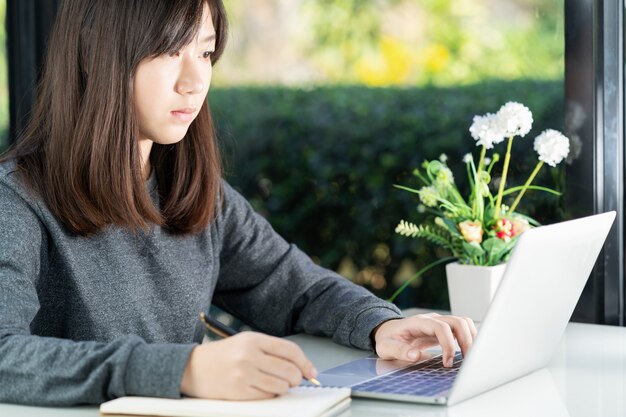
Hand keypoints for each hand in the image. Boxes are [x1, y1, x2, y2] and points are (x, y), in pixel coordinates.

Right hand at [180, 332, 317, 399]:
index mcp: (253, 339)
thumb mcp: (246, 342)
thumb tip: (301, 367)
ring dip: (284, 388)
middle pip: (289, 370)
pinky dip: (271, 395)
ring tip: (277, 384)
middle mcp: (249, 355)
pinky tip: (265, 390)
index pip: (290, 351)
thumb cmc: (223, 355)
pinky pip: (267, 396)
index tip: (311, 372)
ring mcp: (244, 374)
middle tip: (295, 380)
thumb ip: (272, 351)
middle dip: (297, 378)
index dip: (305, 363)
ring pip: (281, 386)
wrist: (192, 368)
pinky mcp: (239, 391)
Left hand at [372, 313, 476, 367]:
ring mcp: (438, 322)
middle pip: (457, 321)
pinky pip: (461, 329)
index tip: (447, 363)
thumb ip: (398, 350)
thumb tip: (414, 355)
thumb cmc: (387, 339)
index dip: (448, 344)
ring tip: (469, 357)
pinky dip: (468, 338)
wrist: (387, 332)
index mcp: (418, 322)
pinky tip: (466, 353)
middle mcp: (431, 319)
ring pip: (463, 322)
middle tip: (466, 361)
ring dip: (470, 338)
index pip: (441, 327)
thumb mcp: (385, 347)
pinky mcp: (443, 329)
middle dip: (466, 341)